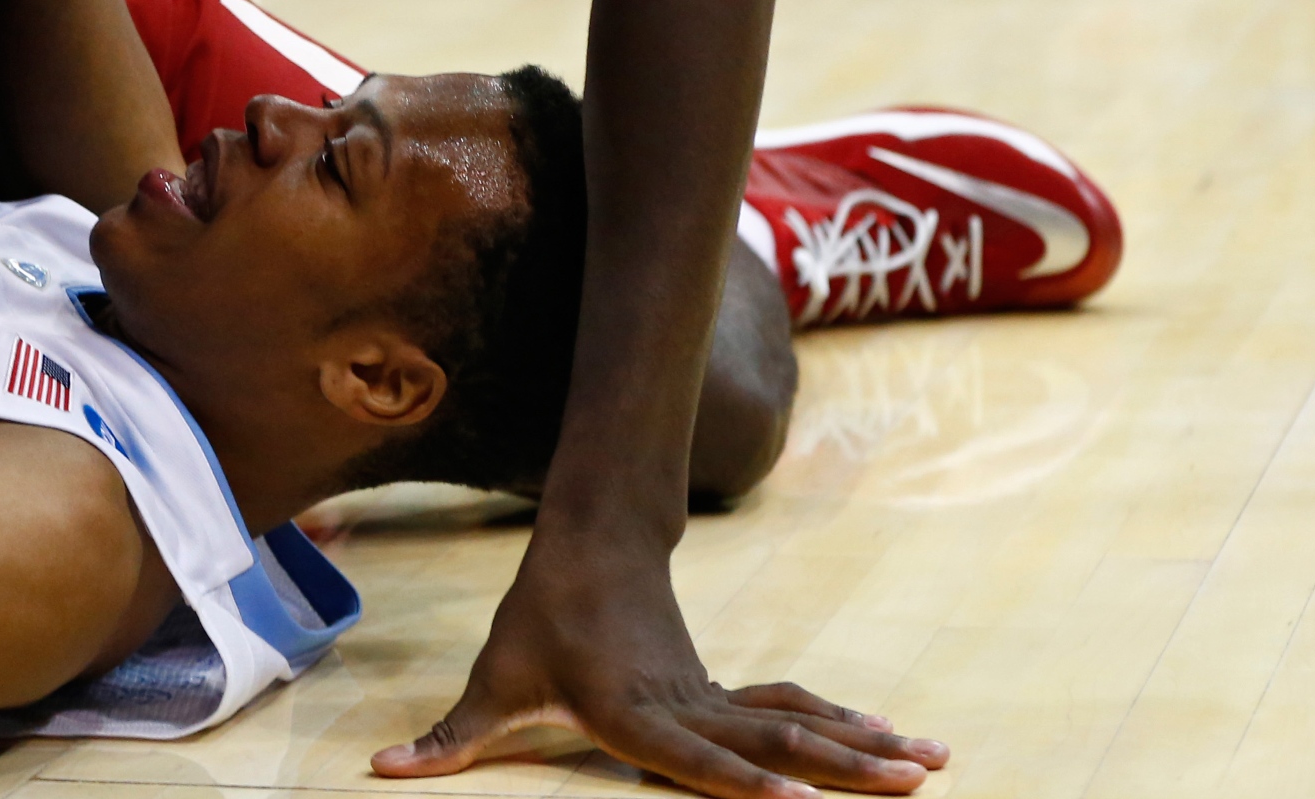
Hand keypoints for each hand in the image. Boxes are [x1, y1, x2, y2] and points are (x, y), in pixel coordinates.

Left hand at [373, 539, 947, 796]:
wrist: (587, 541)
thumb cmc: (538, 619)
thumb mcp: (492, 679)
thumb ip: (449, 737)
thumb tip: (382, 771)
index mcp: (631, 710)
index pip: (694, 757)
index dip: (743, 782)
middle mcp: (685, 703)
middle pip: (774, 738)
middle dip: (843, 766)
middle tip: (911, 784)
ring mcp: (713, 693)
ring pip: (799, 719)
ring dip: (866, 743)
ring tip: (932, 763)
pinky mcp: (726, 688)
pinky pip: (796, 707)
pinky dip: (848, 724)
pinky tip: (901, 742)